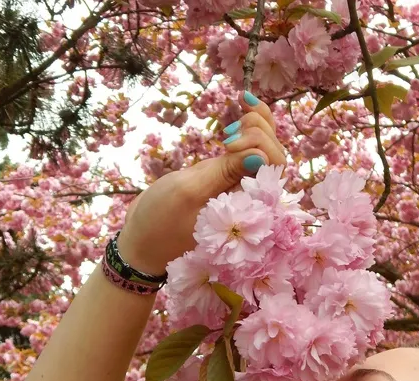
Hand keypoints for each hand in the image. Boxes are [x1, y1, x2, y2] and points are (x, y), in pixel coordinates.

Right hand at [116, 95, 285, 275]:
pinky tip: (244, 102)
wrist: (143, 239)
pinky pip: (249, 150)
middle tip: (226, 133)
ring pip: (265, 149)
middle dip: (258, 131)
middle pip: (274, 155)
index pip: (274, 167)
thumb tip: (261, 155)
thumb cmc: (161, 220)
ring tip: (236, 115)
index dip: (259, 144)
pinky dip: (250, 124)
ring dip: (256, 124)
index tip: (227, 143)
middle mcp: (250, 198)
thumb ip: (225, 173)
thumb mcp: (189, 191)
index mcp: (248, 208)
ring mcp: (239, 187)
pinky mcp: (228, 178)